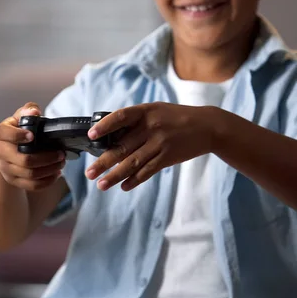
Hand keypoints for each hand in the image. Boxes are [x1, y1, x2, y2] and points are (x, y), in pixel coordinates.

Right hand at [0, 102, 65, 190]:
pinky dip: (47, 180)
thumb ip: (27, 111)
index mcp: (2, 134)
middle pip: (24, 160)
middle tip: (60, 154)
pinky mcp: (14, 180)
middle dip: (46, 158)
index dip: (18, 135)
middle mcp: (1, 153)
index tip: (33, 136)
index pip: (4, 134)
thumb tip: (34, 111)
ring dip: (50, 169)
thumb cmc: (15, 131)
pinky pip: (32, 185)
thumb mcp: (19, 118)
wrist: (3, 151)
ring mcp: (7, 168)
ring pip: (30, 174)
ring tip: (61, 162)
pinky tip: (56, 173)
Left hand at [85, 102, 221, 190]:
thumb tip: (110, 136)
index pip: (120, 117)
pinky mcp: (168, 157)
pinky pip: (147, 171)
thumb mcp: (156, 110)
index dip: (104, 126)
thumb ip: (135, 120)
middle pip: (122, 147)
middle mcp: (151, 127)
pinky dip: (134, 180)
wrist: (207, 126)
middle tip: (88, 173)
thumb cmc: (176, 118)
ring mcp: (160, 143)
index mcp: (145, 112)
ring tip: (100, 185)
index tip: (91, 136)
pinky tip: (124, 186)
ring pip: (132, 162)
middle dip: (103, 162)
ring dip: (114, 176)